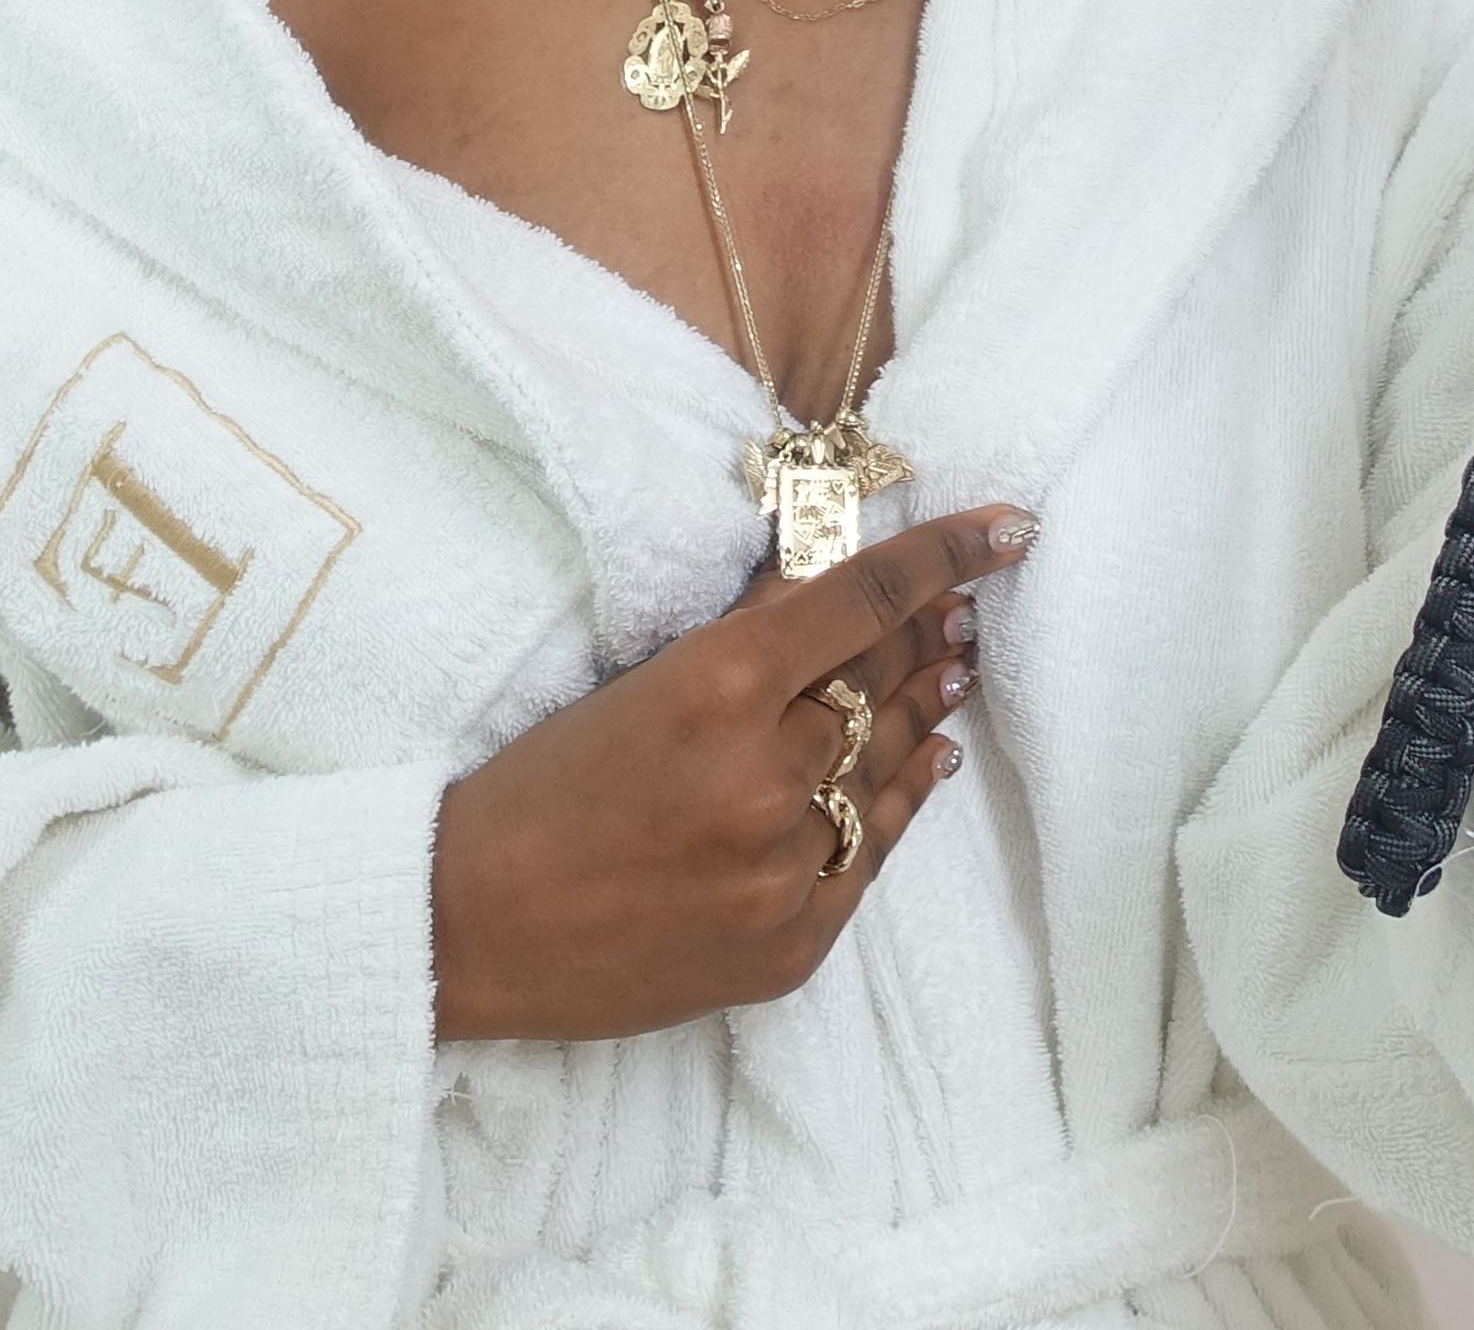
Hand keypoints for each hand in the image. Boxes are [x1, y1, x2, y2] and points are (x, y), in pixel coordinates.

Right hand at [425, 504, 1029, 1041]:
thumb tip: (826, 579)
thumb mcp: (633, 684)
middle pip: (885, 682)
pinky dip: (902, 799)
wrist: (466, 928)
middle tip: (968, 602)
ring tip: (958, 665)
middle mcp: (767, 777)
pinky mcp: (791, 946)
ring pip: (889, 768)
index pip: (862, 599)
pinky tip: (931, 758)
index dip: (945, 554)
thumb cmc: (532, 791)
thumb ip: (741, 638)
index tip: (1007, 526)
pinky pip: (870, 855)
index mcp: (717, 688)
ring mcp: (785, 871)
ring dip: (927, 709)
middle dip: (931, 633)